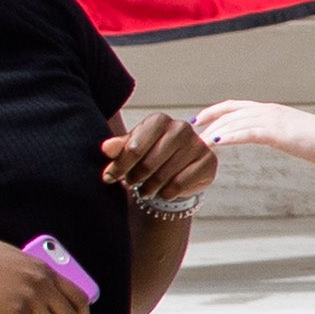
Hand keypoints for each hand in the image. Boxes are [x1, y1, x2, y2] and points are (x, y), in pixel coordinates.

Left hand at [100, 111, 219, 211]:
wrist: (177, 169)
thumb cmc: (149, 155)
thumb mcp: (130, 149)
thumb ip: (117, 148)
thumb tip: (105, 148)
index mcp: (159, 120)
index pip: (134, 148)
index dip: (119, 166)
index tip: (109, 178)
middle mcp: (181, 127)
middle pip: (148, 163)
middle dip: (134, 179)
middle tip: (130, 184)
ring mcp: (197, 144)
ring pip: (164, 176)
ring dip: (149, 188)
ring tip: (144, 190)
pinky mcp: (208, 162)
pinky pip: (180, 184)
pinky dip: (166, 193)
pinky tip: (162, 192)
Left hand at [189, 96, 314, 165]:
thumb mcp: (293, 134)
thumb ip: (280, 133)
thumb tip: (276, 139)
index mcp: (272, 110)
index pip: (236, 106)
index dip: (215, 111)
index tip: (199, 119)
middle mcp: (268, 111)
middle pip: (230, 112)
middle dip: (208, 121)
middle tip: (191, 132)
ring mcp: (271, 120)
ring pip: (234, 122)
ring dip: (213, 131)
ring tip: (198, 142)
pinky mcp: (274, 132)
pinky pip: (244, 133)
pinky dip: (227, 136)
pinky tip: (214, 142)